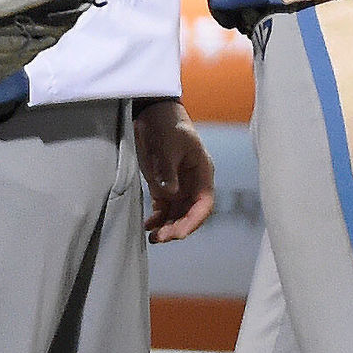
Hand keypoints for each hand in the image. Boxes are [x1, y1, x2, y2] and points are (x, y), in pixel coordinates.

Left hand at [134, 99, 214, 242]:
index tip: (179, 234)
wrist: (154, 113)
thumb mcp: (168, 145)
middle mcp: (193, 183)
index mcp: (202, 172)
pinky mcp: (165, 186)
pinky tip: (148, 226)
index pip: (204, 203)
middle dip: (178, 228)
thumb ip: (168, 170)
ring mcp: (180, 186)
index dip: (194, 221)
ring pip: (177, 214)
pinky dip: (157, 219)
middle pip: (190, 213)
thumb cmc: (168, 125)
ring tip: (153, 238)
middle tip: (161, 238)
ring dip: (167, 228)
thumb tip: (170, 195)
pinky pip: (164, 209)